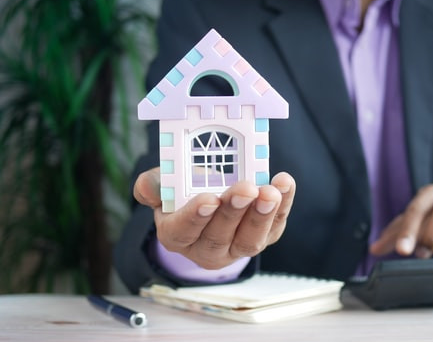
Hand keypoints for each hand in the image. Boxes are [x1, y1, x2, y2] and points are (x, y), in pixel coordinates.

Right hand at [134, 167, 295, 269]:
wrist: (211, 197)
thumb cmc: (184, 191)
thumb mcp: (164, 185)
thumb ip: (153, 185)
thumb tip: (148, 187)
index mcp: (177, 235)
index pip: (184, 231)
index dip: (196, 216)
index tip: (209, 199)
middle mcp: (206, 249)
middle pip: (219, 236)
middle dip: (234, 212)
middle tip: (246, 189)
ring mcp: (237, 247)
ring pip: (249, 240)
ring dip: (262, 215)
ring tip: (270, 192)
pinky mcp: (263, 237)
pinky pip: (274, 226)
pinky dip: (283, 206)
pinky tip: (284, 184)